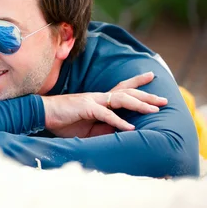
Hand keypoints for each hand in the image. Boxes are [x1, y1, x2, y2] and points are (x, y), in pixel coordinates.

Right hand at [42, 72, 166, 137]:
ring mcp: (92, 100)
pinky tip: (130, 127)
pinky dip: (119, 121)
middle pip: (126, 92)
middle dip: (147, 95)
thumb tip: (123, 131)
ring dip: (138, 105)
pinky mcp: (85, 107)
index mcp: (99, 99)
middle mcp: (98, 96)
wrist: (42, 113)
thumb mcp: (89, 126)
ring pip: (120, 99)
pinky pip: (106, 114)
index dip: (137, 82)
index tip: (151, 76)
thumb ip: (105, 127)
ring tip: (153, 111)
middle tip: (164, 99)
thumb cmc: (63, 120)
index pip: (121, 88)